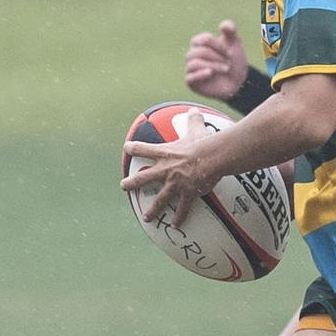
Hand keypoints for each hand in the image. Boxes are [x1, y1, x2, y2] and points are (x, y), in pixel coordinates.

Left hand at [120, 109, 220, 225]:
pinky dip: (179, 217)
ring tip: (146, 217)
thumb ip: (193, 121)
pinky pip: (182, 208)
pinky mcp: (187, 193)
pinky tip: (175, 225)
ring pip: (160, 199)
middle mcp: (166, 170)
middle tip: (123, 186)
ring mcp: (175, 183)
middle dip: (131, 183)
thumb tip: (195, 110)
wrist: (212, 157)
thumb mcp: (195, 129)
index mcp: (165, 153)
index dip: (134, 148)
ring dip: (152, 209)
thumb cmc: (203, 142)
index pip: (144, 149)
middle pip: (143, 178)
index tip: (126, 148)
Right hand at [184, 20, 248, 99]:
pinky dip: (200, 74)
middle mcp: (192, 56)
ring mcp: (190, 69)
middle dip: (216, 56)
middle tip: (229, 62)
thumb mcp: (235, 44)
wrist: (237, 82)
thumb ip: (231, 31)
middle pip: (199, 51)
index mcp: (199, 44)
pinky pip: (189, 77)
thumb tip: (224, 25)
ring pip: (194, 63)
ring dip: (213, 65)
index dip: (217, 45)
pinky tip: (210, 73)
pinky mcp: (191, 83)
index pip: (203, 40)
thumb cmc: (233, 62)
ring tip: (225, 69)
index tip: (229, 52)